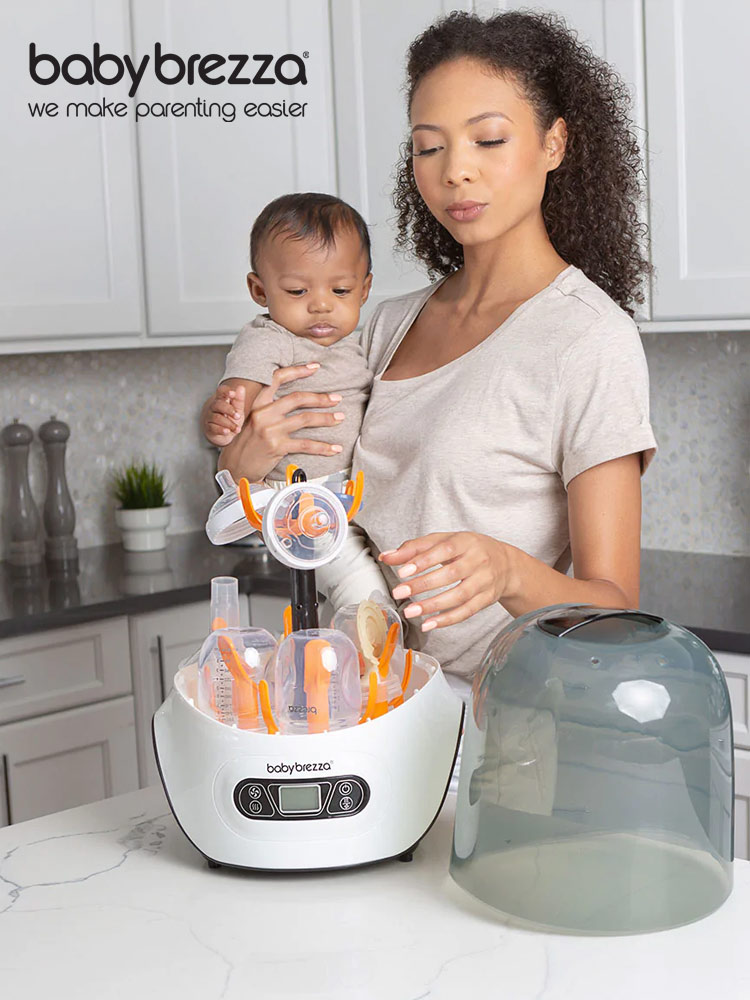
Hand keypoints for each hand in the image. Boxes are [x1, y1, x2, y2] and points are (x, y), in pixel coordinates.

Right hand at [203, 384, 245, 446]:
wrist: (225, 434)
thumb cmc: (231, 418)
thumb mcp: (238, 409)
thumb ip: (239, 399)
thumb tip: (241, 387)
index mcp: (222, 399)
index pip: (221, 391)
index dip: (226, 391)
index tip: (233, 393)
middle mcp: (214, 407)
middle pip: (218, 404)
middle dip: (229, 410)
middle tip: (238, 416)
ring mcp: (210, 417)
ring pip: (216, 417)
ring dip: (228, 423)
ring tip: (237, 429)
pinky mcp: (208, 427)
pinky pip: (213, 428)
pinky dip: (221, 430)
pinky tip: (227, 431)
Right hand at [219, 363, 345, 482]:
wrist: (235, 467)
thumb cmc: (246, 443)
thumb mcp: (251, 420)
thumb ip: (268, 408)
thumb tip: (293, 400)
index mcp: (257, 404)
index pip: (277, 379)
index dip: (297, 370)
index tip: (315, 367)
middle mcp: (263, 414)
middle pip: (297, 398)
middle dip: (321, 398)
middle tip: (337, 398)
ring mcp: (270, 430)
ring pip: (305, 419)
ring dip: (326, 418)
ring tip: (340, 418)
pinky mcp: (277, 446)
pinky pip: (306, 444)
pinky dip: (323, 447)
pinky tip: (335, 448)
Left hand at [379, 532, 513, 630]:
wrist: (505, 563)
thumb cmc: (468, 550)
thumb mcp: (444, 541)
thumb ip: (415, 548)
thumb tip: (386, 556)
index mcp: (466, 542)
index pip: (444, 550)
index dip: (423, 561)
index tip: (402, 571)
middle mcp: (478, 561)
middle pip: (450, 574)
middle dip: (423, 585)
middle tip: (399, 592)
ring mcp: (484, 581)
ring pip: (459, 596)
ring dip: (432, 605)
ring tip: (410, 611)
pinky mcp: (486, 599)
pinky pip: (467, 611)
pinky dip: (447, 619)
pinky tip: (429, 623)